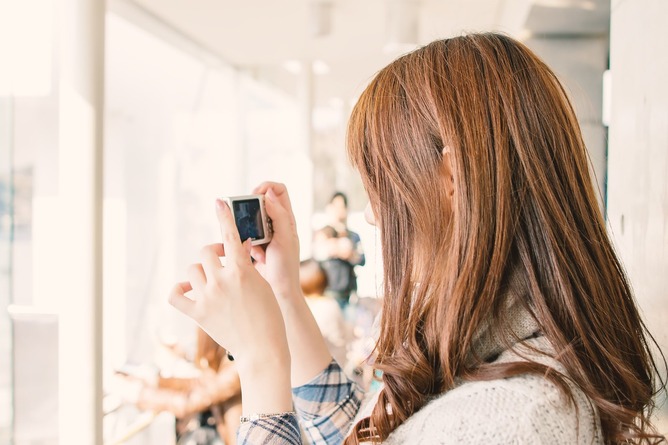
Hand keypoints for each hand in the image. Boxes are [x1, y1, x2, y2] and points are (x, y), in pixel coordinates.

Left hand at [168, 199, 289, 371]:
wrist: (262, 349)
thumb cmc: (269, 316)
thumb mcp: (263, 284)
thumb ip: (247, 264)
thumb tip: (237, 247)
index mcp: (242, 271)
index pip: (230, 236)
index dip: (224, 216)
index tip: (219, 202)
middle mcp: (222, 281)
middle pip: (206, 252)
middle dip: (214, 254)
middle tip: (223, 262)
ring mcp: (207, 297)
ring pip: (192, 270)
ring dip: (201, 272)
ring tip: (211, 282)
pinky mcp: (197, 314)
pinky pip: (175, 294)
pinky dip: (178, 289)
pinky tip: (188, 289)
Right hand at [249, 182, 301, 302]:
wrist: (279, 291)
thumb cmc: (286, 267)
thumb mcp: (285, 239)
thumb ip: (279, 216)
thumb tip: (269, 194)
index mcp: (287, 218)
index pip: (279, 190)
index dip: (266, 187)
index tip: (255, 195)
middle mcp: (276, 223)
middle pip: (260, 202)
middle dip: (251, 209)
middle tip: (247, 219)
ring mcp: (264, 234)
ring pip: (249, 219)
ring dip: (247, 228)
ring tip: (253, 244)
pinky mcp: (253, 245)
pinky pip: (242, 235)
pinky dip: (243, 241)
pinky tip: (252, 255)